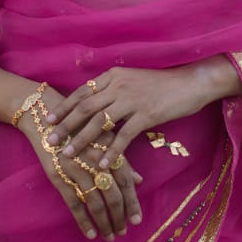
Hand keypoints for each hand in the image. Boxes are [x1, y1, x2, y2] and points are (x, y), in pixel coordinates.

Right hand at [16, 83, 143, 241]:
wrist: (44, 115)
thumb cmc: (78, 124)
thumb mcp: (103, 137)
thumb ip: (121, 159)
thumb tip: (140, 180)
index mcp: (109, 150)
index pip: (126, 181)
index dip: (132, 202)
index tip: (137, 220)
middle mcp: (96, 160)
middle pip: (113, 195)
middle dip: (120, 217)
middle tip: (123, 232)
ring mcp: (77, 169)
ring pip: (96, 203)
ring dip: (105, 222)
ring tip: (110, 235)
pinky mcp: (59, 176)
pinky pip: (74, 203)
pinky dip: (84, 221)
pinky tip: (91, 234)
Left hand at [45, 58, 241, 169]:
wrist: (192, 82)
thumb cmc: (163, 84)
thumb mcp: (134, 80)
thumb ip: (114, 90)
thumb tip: (95, 106)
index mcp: (113, 76)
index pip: (81, 92)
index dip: (64, 107)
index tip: (49, 120)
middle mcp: (119, 85)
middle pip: (85, 107)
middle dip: (65, 125)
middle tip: (49, 140)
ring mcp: (132, 99)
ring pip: (99, 122)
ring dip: (82, 140)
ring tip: (68, 155)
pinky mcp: (147, 114)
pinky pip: (123, 135)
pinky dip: (111, 151)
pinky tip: (102, 165)